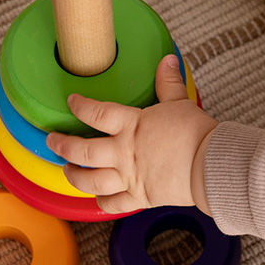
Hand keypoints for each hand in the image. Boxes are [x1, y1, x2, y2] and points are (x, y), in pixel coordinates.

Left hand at [46, 55, 217, 214]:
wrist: (212, 165)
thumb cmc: (198, 134)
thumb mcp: (181, 103)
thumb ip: (169, 83)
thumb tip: (168, 60)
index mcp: (132, 126)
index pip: (97, 112)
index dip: (80, 105)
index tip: (72, 102)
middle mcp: (124, 152)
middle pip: (82, 151)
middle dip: (62, 145)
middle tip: (52, 141)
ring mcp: (129, 177)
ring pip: (91, 181)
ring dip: (74, 176)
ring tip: (66, 171)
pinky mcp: (140, 197)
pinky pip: (114, 204)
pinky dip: (102, 203)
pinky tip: (97, 198)